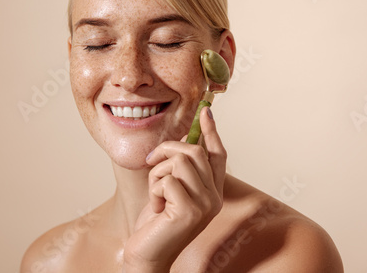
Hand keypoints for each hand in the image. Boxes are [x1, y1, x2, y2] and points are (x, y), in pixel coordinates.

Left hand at [122, 107, 226, 271]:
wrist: (147, 254)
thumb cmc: (157, 222)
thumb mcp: (171, 189)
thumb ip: (180, 168)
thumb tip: (182, 140)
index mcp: (212, 191)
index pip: (218, 154)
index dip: (211, 131)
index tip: (206, 111)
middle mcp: (214, 198)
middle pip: (194, 152)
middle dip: (166, 149)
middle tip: (150, 161)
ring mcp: (204, 205)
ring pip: (179, 161)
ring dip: (157, 173)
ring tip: (156, 193)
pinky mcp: (189, 211)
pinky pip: (167, 179)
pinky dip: (154, 189)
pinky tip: (155, 206)